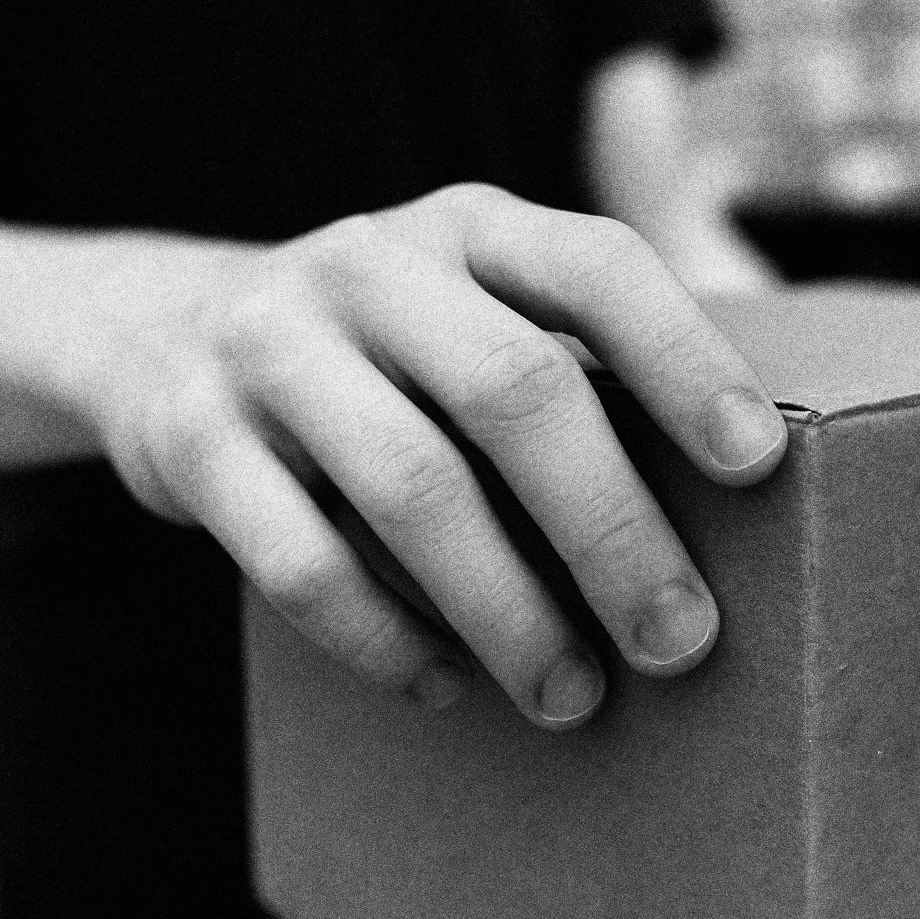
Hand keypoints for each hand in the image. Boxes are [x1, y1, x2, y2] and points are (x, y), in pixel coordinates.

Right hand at [84, 184, 786, 728]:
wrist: (161, 331)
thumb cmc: (379, 345)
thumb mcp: (466, 301)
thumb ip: (565, 360)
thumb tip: (713, 506)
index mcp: (469, 225)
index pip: (597, 267)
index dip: (684, 359)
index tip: (757, 463)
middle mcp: (371, 266)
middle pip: (516, 392)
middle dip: (611, 527)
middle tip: (678, 636)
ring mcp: (272, 346)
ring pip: (413, 488)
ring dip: (507, 609)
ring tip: (571, 693)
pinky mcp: (193, 438)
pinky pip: (299, 563)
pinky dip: (385, 638)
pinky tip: (445, 682)